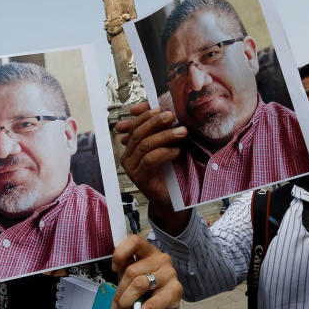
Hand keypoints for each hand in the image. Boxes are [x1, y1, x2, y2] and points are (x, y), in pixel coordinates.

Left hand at [110, 235, 182, 308]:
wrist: (169, 302)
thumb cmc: (148, 288)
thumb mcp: (134, 277)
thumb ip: (123, 276)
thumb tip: (112, 293)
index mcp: (149, 251)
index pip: (134, 241)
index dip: (120, 254)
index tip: (115, 269)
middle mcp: (161, 259)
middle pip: (131, 271)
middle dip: (120, 293)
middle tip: (118, 306)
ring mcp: (170, 273)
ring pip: (139, 285)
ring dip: (128, 303)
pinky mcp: (176, 290)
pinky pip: (152, 303)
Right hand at [115, 102, 189, 230]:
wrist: (171, 200)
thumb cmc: (170, 173)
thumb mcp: (167, 147)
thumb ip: (162, 132)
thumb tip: (164, 111)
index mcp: (131, 148)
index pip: (135, 126)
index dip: (145, 115)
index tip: (159, 108)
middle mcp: (127, 157)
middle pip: (139, 134)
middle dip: (155, 122)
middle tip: (171, 116)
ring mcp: (131, 168)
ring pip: (145, 145)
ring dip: (165, 136)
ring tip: (182, 132)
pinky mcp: (139, 178)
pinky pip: (150, 159)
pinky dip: (165, 152)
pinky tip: (177, 151)